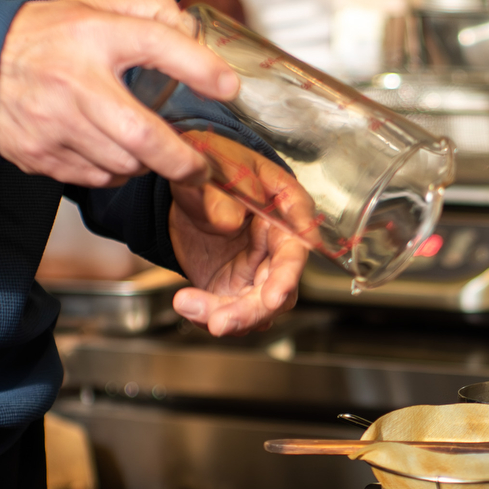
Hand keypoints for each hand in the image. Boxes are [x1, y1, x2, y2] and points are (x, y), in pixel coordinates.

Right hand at [0, 0, 235, 186]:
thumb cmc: (42, 37)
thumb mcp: (92, 7)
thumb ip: (146, 10)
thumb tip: (190, 27)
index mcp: (91, 36)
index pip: (154, 43)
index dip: (197, 66)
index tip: (227, 86)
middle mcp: (74, 82)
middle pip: (141, 134)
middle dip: (180, 160)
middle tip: (200, 167)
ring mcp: (55, 124)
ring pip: (121, 164)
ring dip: (144, 164)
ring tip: (146, 151)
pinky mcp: (40, 155)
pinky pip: (94, 178)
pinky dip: (112, 172)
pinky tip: (110, 154)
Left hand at [169, 132, 310, 335]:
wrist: (190, 187)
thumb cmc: (215, 168)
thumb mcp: (212, 170)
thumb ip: (218, 195)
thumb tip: (229, 221)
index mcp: (287, 207)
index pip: (299, 240)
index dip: (289, 271)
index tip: (275, 293)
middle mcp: (280, 244)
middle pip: (281, 285)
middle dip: (253, 308)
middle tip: (222, 321)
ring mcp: (259, 269)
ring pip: (259, 306)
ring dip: (230, 317)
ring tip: (189, 306)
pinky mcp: (236, 286)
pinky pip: (232, 310)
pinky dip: (210, 315)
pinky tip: (189, 305)